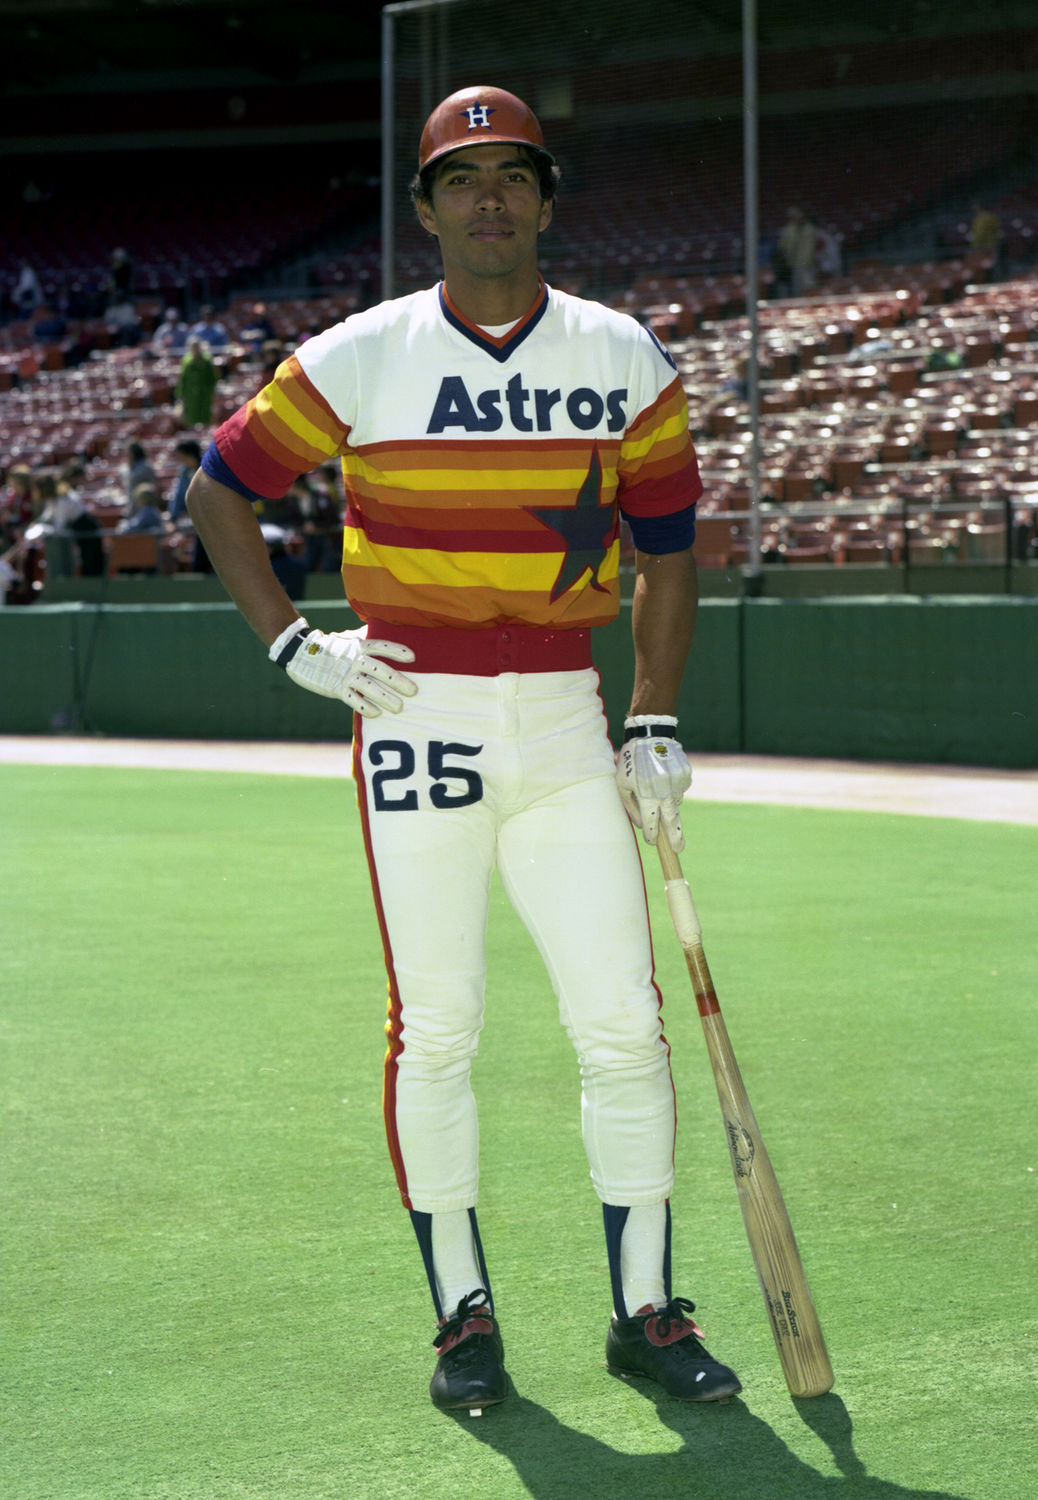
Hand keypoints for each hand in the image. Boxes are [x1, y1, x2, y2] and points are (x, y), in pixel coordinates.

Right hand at [270, 619, 416, 717]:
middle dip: (398, 681)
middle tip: (414, 691)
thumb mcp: (346, 640)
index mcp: (359, 646)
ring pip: (370, 687)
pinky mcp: (336, 688)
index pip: (381, 646)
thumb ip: (363, 640)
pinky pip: (353, 700)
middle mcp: (354, 659)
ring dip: (386, 698)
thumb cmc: (329, 648)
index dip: (397, 651)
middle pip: (380, 670)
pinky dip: (366, 708)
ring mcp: (345, 674)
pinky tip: (377, 714)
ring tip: (399, 708)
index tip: (412, 658)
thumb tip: (379, 635)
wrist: (300, 653)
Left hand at [615, 716, 691, 849]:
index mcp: (646, 795)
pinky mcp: (685, 775)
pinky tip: (663, 778)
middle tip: (678, 849)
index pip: (651, 823)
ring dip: (669, 804)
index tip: (652, 841)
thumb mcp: (621, 784)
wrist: (650, 736)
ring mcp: (676, 784)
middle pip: (672, 821)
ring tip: (657, 789)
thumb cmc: (630, 762)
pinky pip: (680, 789)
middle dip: (675, 837)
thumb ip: (631, 807)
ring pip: (676, 803)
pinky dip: (673, 789)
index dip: (651, 835)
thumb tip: (642, 825)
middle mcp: (664, 792)